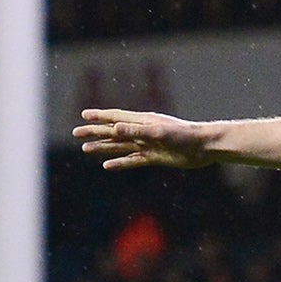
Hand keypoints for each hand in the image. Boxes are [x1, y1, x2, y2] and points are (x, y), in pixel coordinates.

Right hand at [74, 109, 213, 169]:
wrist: (204, 147)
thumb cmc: (184, 135)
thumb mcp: (159, 133)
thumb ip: (136, 131)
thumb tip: (114, 128)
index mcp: (142, 121)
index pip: (116, 117)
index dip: (99, 117)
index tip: (83, 116)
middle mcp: (143, 132)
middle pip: (113, 132)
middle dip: (95, 133)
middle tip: (76, 133)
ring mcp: (148, 145)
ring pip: (120, 146)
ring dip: (103, 147)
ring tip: (85, 149)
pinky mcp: (155, 157)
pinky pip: (133, 160)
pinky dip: (120, 162)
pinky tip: (107, 165)